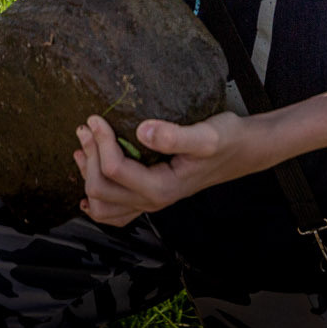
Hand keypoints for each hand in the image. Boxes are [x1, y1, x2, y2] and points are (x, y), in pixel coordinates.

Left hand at [71, 112, 261, 226]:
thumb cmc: (227, 140)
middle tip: (86, 127)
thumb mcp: (206, 135)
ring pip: (103, 205)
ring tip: (83, 148)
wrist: (243, 150)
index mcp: (163, 187)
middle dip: (89, 157)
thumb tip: (143, 130)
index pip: (115, 170)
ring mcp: (151, 201)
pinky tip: (88, 187)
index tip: (96, 117)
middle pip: (101, 190)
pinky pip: (115, 210)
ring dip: (87, 176)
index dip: (100, 142)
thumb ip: (175, 136)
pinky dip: (97, 200)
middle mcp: (154, 200)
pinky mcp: (150, 195)